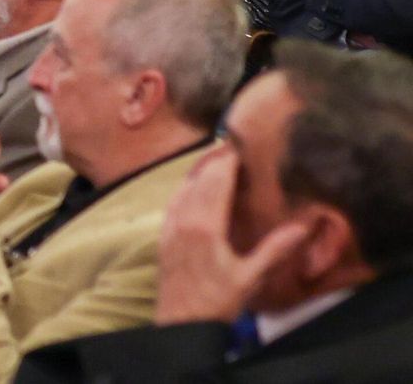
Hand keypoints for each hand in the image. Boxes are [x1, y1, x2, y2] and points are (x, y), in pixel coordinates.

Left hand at [155, 147, 309, 324]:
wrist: (181, 323)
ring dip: (198, 172)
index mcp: (205, 226)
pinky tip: (191, 187)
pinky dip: (184, 188)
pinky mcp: (163, 237)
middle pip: (198, 180)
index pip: (216, 182)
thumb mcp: (251, 278)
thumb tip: (303, 225)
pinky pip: (172, 202)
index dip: (226, 161)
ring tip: (212, 160)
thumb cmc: (217, 302)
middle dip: (213, 160)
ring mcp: (170, 228)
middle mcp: (184, 221)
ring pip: (182, 188)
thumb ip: (275, 250)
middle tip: (228, 144)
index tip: (238, 144)